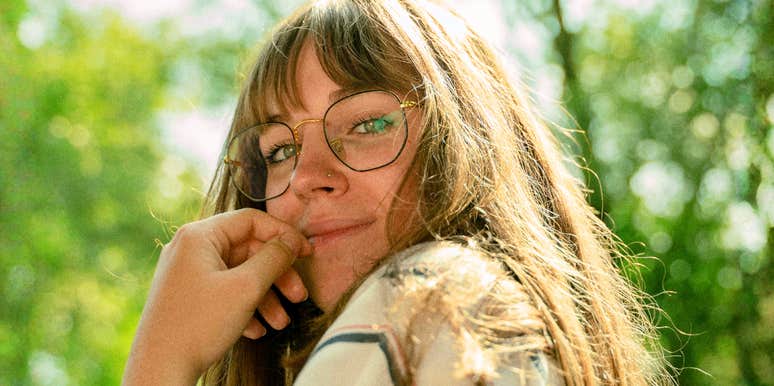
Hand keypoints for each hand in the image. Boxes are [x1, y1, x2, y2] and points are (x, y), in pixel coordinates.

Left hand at [122, 208, 311, 384]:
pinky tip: (257, 330)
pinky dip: (244, 307)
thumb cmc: (198, 325)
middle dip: (277, 275)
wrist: (158, 370)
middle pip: (247, 250)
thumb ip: (275, 258)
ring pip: (238, 275)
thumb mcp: (246, 287)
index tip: (307, 253)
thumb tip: (292, 240)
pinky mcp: (187, 297)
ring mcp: (187, 274)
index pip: (251, 221)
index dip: (284, 235)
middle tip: (299, 295)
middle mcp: (190, 249)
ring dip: (265, 297)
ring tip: (281, 322)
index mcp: (199, 237)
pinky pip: (224, 292)